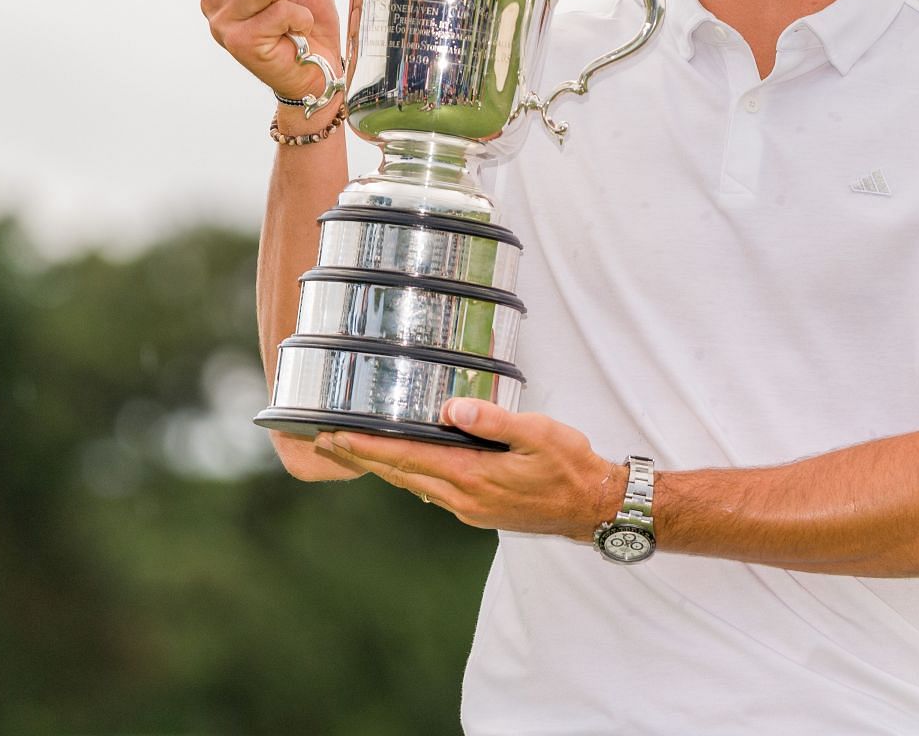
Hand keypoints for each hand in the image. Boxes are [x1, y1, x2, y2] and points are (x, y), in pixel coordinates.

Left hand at [313, 400, 621, 541]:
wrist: (593, 509)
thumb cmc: (571, 468)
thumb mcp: (539, 433)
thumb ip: (495, 419)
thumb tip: (453, 407)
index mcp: (472, 475)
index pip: (407, 457)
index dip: (368, 446)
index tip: (335, 435)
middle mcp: (462, 497)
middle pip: (400, 474)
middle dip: (361, 457)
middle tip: (325, 440)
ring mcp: (469, 508)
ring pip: (413, 485)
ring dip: (382, 467)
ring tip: (354, 451)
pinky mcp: (479, 512)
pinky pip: (433, 492)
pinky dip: (410, 476)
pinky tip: (406, 468)